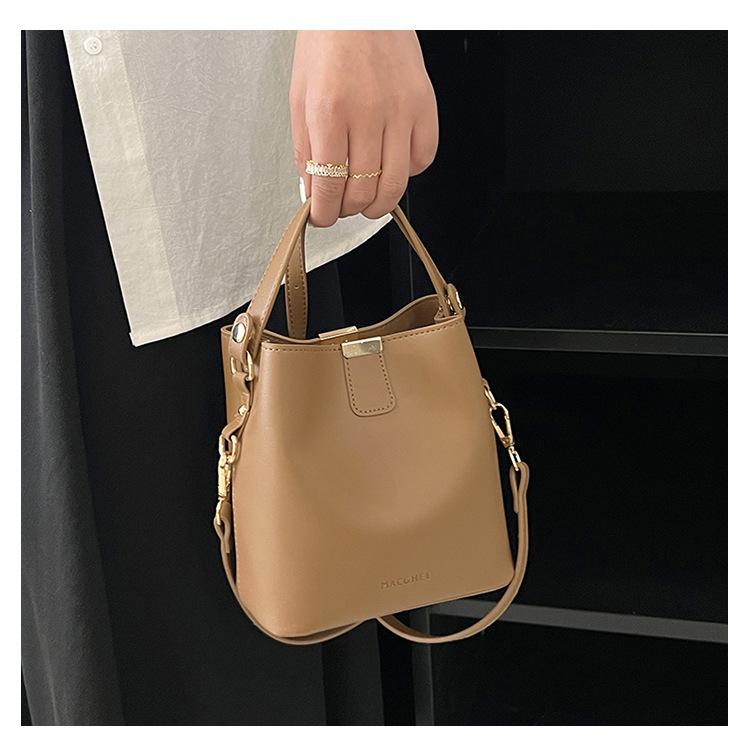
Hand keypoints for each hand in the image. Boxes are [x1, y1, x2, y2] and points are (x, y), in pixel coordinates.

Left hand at [290, 31, 438, 226]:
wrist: (361, 7)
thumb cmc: (328, 43)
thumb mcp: (300, 97)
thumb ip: (305, 150)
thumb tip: (313, 191)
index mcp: (330, 112)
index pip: (330, 185)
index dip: (325, 213)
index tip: (322, 217)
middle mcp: (368, 113)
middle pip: (362, 191)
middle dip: (348, 210)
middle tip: (341, 206)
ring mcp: (401, 111)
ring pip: (394, 185)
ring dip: (378, 204)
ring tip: (367, 201)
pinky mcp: (424, 107)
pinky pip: (422, 160)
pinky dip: (407, 174)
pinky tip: (391, 166)